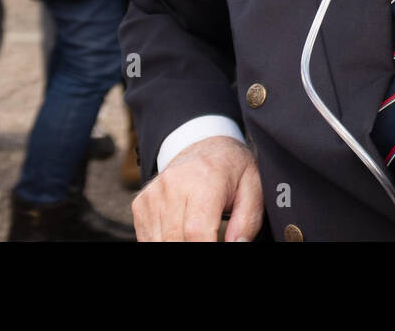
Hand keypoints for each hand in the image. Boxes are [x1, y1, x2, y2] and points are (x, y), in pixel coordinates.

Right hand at [132, 135, 262, 241]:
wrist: (204, 146)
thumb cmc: (232, 170)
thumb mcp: (253, 188)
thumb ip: (247, 221)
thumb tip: (237, 246)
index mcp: (204, 180)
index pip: (197, 231)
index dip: (206, 248)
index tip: (219, 248)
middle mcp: (173, 185)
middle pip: (176, 240)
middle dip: (194, 248)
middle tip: (212, 239)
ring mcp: (153, 195)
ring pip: (160, 242)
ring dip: (179, 245)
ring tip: (199, 235)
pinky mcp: (140, 204)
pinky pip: (148, 238)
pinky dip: (165, 242)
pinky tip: (181, 233)